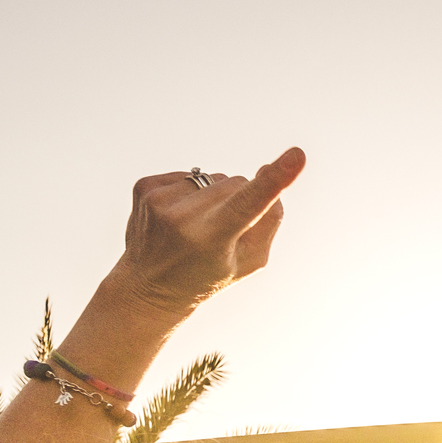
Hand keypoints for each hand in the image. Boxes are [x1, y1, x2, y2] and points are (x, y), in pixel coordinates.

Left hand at [109, 146, 306, 315]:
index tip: (297, 155)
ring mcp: (159, 200)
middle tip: (221, 232)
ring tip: (195, 226)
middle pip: (237, 183)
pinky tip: (177, 217)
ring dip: (214, 196)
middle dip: (240, 199)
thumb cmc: (208, 275)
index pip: (249, 203)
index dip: (275, 179)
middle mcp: (182, 217)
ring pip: (213, 177)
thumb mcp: (250, 262)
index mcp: (212, 240)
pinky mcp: (144, 186)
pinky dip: (191, 192)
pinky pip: (188, 175)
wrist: (147, 287)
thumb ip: (269, 220)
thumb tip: (266, 173)